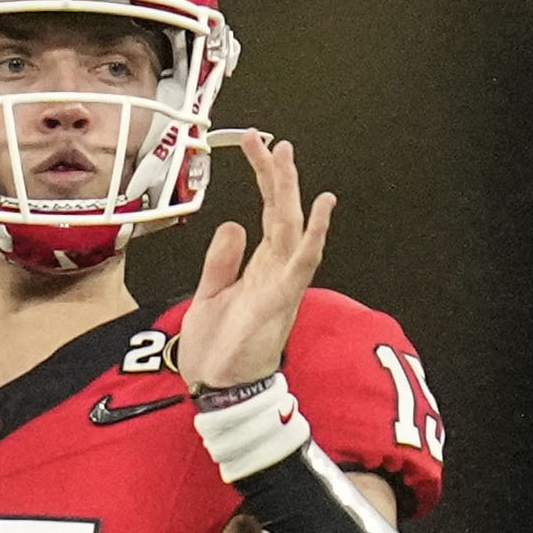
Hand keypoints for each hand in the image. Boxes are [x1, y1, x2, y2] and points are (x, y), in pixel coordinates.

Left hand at [176, 133, 335, 389]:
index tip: (255, 148)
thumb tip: (232, 224)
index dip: (263, 180)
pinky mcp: (279, 299)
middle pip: (281, 213)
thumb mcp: (209, 295)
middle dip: (276, 175)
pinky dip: (314, 233)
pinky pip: (302, 262)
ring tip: (286, 156)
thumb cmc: (218, 352)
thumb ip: (221, 261)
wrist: (219, 391)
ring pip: (291, 227)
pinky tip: (323, 207)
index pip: (266, 214)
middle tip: (270, 141)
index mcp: (260, 269)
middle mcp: (276, 272)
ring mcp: (281, 284)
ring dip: (290, 191)